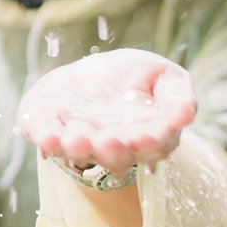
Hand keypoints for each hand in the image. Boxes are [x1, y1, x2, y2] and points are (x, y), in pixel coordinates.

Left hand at [17, 47, 195, 177]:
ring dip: (76, 146)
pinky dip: (44, 136)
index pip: (149, 144)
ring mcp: (76, 136)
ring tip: (78, 139)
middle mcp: (109, 144)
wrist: (99, 72)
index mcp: (144, 137)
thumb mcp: (167, 80)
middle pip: (112, 153)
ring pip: (75, 147)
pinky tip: (46, 137)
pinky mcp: (45, 124)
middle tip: (110, 142)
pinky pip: (42, 132)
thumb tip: (185, 116)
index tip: (146, 136)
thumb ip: (178, 98)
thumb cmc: (139, 79)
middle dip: (111, 149)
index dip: (147, 142)